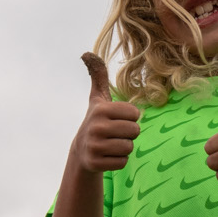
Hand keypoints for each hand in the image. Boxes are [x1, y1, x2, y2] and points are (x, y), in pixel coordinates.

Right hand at [73, 53, 140, 175]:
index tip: (117, 119)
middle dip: (129, 134)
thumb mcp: (98, 99)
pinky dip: (118, 160)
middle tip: (115, 133)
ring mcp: (94, 146)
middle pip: (135, 131)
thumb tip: (88, 53)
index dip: (130, 118)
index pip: (135, 114)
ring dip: (124, 147)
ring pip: (129, 147)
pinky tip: (107, 155)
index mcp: (101, 109)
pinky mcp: (96, 163)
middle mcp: (96, 127)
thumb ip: (98, 77)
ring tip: (111, 144)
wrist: (82, 151)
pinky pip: (122, 162)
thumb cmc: (97, 121)